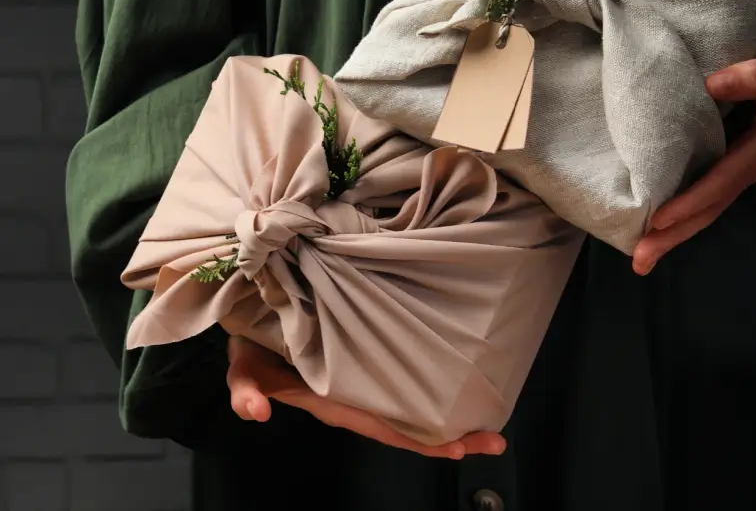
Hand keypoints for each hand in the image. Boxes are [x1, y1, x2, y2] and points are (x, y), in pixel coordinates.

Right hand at [226, 335, 506, 458]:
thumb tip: (254, 410)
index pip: (386, 429)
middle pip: (410, 426)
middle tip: (493, 440)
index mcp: (335, 404)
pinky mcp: (368, 361)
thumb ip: (246, 389)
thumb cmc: (251, 348)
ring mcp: (364, 383)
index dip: (422, 441)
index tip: (458, 448)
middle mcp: (355, 398)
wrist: (250, 325)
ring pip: (413, 405)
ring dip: (450, 414)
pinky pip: (406, 379)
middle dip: (452, 436)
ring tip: (488, 418)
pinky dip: (434, 385)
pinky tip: (458, 382)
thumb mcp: (245, 366)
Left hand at [632, 42, 755, 275]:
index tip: (658, 220)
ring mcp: (741, 168)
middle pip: (709, 209)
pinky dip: (683, 214)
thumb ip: (755, 75)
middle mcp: (749, 167)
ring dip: (675, 233)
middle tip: (640, 262)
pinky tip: (660, 224)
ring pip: (706, 208)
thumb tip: (712, 84)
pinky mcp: (732, 162)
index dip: (690, 202)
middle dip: (675, 236)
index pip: (720, 183)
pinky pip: (705, 195)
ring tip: (643, 257)